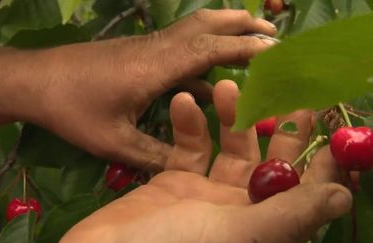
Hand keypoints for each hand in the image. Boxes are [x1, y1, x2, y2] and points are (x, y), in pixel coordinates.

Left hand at [25, 9, 276, 169]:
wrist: (35, 81)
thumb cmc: (73, 109)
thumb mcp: (114, 141)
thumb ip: (153, 155)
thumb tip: (186, 170)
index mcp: (156, 66)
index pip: (210, 48)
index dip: (245, 46)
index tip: (276, 48)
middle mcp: (156, 49)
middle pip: (205, 23)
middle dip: (241, 22)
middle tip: (272, 29)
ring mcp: (146, 48)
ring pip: (192, 30)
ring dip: (223, 32)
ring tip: (249, 43)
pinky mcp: (137, 53)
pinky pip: (178, 49)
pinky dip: (201, 56)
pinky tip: (208, 81)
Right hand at [61, 80, 351, 242]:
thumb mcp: (237, 235)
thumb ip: (287, 216)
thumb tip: (342, 197)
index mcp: (261, 227)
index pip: (303, 194)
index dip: (318, 163)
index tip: (325, 125)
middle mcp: (238, 211)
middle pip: (269, 164)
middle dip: (276, 126)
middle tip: (282, 89)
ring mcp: (205, 195)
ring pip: (228, 148)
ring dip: (229, 118)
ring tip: (226, 87)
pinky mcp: (174, 181)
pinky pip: (189, 148)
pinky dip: (188, 125)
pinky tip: (183, 102)